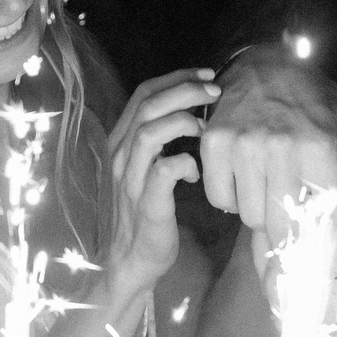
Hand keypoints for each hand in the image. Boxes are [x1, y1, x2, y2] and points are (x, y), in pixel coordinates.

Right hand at [101, 68, 214, 298]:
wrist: (131, 260)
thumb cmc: (148, 211)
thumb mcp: (149, 167)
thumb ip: (162, 139)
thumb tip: (196, 109)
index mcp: (121, 142)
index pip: (144, 93)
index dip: (176, 78)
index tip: (206, 76)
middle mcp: (120, 156)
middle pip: (147, 105)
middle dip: (185, 91)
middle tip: (216, 91)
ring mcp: (130, 180)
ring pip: (149, 132)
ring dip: (183, 121)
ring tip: (207, 127)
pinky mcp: (146, 205)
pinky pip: (163, 172)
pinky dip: (185, 163)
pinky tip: (197, 171)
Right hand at [199, 48, 336, 241]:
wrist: (265, 65)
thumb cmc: (316, 106)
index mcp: (322, 143)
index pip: (332, 213)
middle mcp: (281, 144)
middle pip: (285, 226)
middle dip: (294, 250)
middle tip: (297, 264)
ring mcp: (243, 144)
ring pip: (250, 217)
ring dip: (262, 216)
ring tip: (271, 193)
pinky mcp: (214, 143)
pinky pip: (221, 199)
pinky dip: (232, 199)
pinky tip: (247, 179)